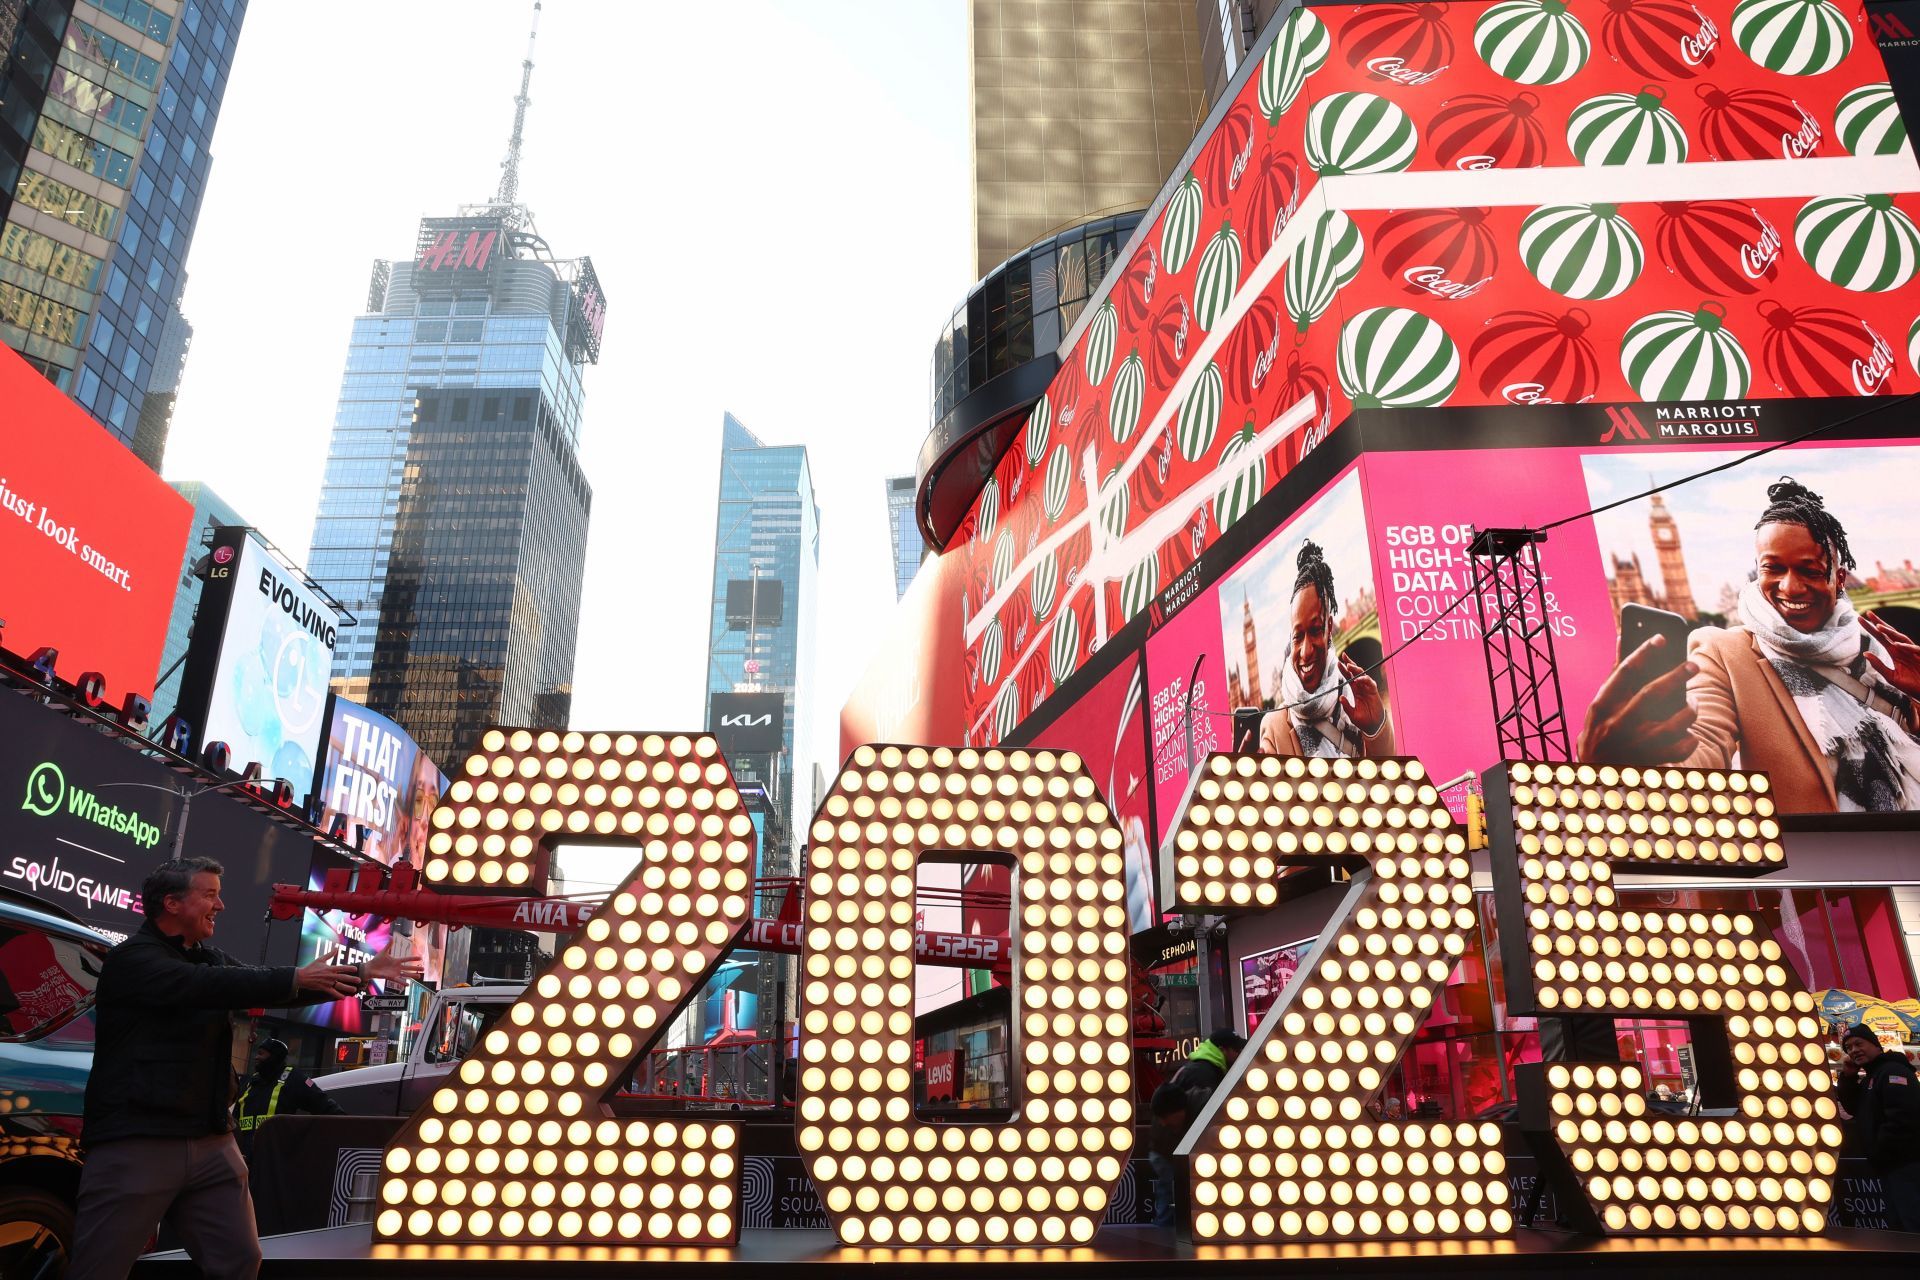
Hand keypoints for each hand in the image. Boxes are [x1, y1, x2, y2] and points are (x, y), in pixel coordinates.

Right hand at [296, 960, 361, 997]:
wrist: (302, 977)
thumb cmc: (311, 967)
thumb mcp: (320, 959)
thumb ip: (330, 954)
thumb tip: (336, 948)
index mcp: (330, 968)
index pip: (342, 968)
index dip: (349, 968)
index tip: (356, 969)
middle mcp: (330, 976)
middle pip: (343, 977)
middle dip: (352, 979)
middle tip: (359, 980)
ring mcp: (327, 982)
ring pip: (339, 986)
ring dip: (347, 988)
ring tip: (354, 990)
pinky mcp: (324, 988)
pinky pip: (332, 992)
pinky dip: (338, 995)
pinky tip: (343, 998)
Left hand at [365, 939, 425, 984]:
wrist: (370, 968)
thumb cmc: (377, 960)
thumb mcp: (383, 952)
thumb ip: (388, 945)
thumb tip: (391, 937)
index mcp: (396, 961)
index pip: (407, 959)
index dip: (413, 958)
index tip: (420, 958)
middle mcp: (397, 967)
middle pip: (408, 967)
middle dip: (416, 968)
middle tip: (423, 969)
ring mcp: (395, 972)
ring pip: (405, 974)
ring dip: (412, 975)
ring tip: (419, 976)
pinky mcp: (391, 977)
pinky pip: (398, 980)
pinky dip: (403, 982)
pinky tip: (408, 984)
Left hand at [1337, 653, 1385, 735]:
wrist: (1373, 726)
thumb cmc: (1363, 720)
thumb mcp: (1352, 714)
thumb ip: (1346, 706)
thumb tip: (1340, 697)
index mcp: (1355, 690)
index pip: (1348, 677)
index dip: (1343, 670)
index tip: (1337, 663)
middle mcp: (1361, 687)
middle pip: (1355, 672)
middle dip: (1349, 663)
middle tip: (1343, 656)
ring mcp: (1367, 688)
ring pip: (1362, 674)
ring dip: (1355, 669)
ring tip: (1348, 665)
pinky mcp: (1374, 692)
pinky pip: (1370, 683)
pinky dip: (1364, 680)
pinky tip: (1358, 679)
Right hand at [1577, 635, 1698, 764]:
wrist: (1596, 770)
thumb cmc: (1603, 727)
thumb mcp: (1601, 702)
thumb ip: (1616, 672)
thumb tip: (1624, 636)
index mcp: (1603, 705)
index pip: (1625, 672)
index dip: (1644, 652)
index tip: (1662, 638)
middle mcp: (1617, 724)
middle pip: (1652, 694)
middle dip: (1676, 676)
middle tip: (1693, 665)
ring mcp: (1636, 744)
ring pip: (1673, 723)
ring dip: (1689, 709)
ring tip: (1692, 702)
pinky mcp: (1652, 761)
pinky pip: (1682, 747)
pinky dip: (1690, 738)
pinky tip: (1689, 731)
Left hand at [1861, 612, 1919, 700]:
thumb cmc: (1910, 684)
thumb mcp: (1891, 676)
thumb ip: (1879, 665)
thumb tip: (1865, 653)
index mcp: (1894, 652)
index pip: (1880, 637)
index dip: (1871, 628)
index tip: (1859, 619)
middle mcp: (1902, 649)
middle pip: (1889, 633)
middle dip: (1879, 623)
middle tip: (1868, 613)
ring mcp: (1912, 652)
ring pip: (1901, 638)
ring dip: (1890, 632)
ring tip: (1878, 626)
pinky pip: (1914, 650)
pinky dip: (1906, 647)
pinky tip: (1896, 644)